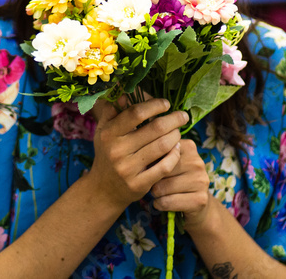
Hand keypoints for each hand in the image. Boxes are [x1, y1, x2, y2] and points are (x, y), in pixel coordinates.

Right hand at [87, 96, 188, 210]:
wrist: (103, 189)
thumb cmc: (107, 153)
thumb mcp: (104, 131)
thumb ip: (113, 111)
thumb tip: (125, 95)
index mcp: (108, 133)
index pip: (136, 113)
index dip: (154, 105)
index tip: (166, 103)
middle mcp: (117, 150)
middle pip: (154, 128)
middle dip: (173, 119)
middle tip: (182, 116)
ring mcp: (128, 168)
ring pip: (163, 146)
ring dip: (176, 136)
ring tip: (179, 132)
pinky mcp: (140, 184)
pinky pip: (165, 166)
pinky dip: (175, 155)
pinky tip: (176, 149)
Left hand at [149, 139, 212, 230]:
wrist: (197, 202)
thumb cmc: (176, 178)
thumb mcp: (168, 161)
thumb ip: (157, 154)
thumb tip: (140, 155)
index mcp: (189, 147)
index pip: (160, 152)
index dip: (151, 163)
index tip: (151, 168)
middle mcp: (197, 162)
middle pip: (160, 171)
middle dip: (152, 179)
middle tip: (155, 183)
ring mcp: (201, 181)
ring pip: (161, 188)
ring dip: (155, 193)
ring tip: (159, 193)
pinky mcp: (200, 200)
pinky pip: (167, 202)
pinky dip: (159, 204)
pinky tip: (162, 202)